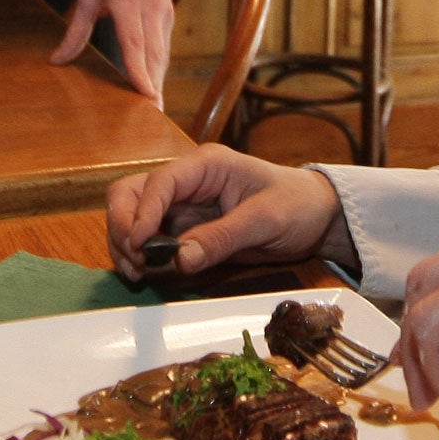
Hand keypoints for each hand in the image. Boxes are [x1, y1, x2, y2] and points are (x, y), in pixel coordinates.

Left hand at [53, 0, 174, 102]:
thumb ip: (75, 30)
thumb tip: (57, 60)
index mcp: (125, 0)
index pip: (135, 42)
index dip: (140, 70)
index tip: (146, 93)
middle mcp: (149, 8)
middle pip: (154, 54)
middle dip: (155, 86)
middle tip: (154, 115)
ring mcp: (163, 12)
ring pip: (163, 54)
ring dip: (160, 81)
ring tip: (156, 107)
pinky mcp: (169, 16)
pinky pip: (164, 47)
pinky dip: (160, 69)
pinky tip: (155, 87)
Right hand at [106, 145, 358, 280]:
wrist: (315, 216)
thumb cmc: (296, 205)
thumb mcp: (266, 220)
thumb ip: (222, 238)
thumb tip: (180, 260)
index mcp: (206, 165)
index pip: (160, 182)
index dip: (142, 213)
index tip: (140, 245)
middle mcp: (186, 181)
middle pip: (130, 194)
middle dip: (123, 227)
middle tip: (135, 262)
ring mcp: (181, 205)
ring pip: (132, 216)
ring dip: (126, 244)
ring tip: (139, 273)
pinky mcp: (183, 228)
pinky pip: (149, 239)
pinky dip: (140, 256)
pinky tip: (149, 274)